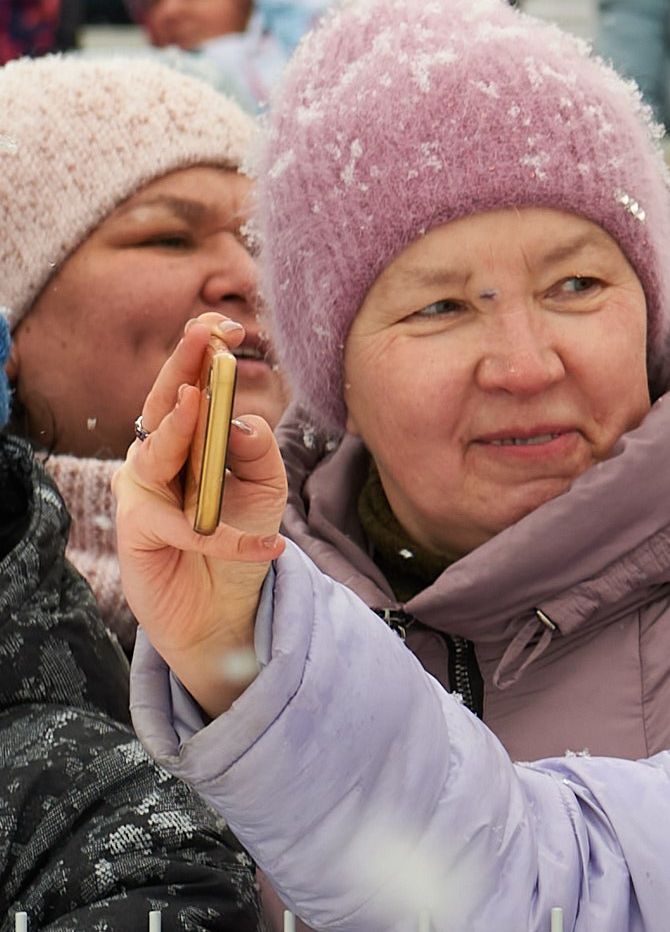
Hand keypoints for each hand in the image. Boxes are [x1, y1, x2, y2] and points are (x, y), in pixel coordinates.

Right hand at [115, 311, 289, 717]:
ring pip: (159, 452)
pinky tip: (268, 544)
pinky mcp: (140, 532)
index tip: (226, 323)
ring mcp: (142, 491)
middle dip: (184, 366)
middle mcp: (157, 456)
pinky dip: (228, 537)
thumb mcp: (265, 489)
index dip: (202, 355)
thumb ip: (259, 451)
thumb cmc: (240, 538)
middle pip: (165, 404)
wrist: (225, 609)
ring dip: (182, 427)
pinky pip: (185, 527)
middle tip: (206, 335)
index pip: (189, 387)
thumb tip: (242, 419)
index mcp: (186, 438)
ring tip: (204, 403)